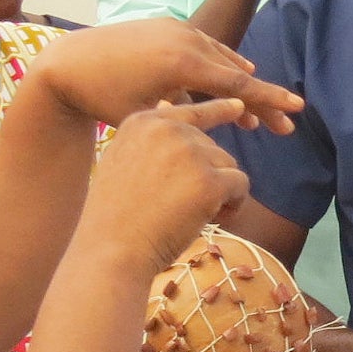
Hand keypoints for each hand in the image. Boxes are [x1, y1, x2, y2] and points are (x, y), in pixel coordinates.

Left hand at [31, 20, 299, 134]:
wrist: (66, 62)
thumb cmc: (102, 98)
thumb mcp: (149, 114)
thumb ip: (195, 113)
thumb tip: (238, 115)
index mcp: (182, 65)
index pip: (239, 86)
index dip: (270, 99)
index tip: (298, 108)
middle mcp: (186, 39)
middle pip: (237, 74)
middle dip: (261, 101)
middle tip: (284, 125)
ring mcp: (178, 28)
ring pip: (223, 58)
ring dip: (241, 84)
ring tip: (255, 111)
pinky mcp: (168, 24)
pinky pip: (206, 45)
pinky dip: (222, 63)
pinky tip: (234, 74)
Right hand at [78, 100, 254, 275]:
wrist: (111, 249)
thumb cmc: (116, 214)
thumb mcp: (123, 160)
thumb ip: (149, 136)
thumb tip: (167, 102)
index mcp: (142, 123)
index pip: (190, 110)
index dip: (218, 109)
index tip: (239, 106)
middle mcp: (167, 130)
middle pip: (212, 146)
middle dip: (207, 176)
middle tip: (180, 205)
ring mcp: (190, 153)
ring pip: (228, 165)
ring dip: (221, 191)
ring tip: (192, 214)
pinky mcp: (210, 180)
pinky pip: (241, 184)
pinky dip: (234, 205)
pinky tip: (214, 220)